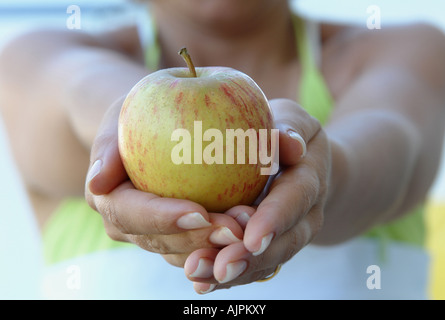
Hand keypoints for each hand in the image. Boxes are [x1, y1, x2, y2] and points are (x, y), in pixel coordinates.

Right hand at [85, 97, 245, 266]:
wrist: (148, 129)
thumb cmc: (134, 117)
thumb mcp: (118, 118)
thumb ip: (107, 146)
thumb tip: (96, 183)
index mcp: (110, 202)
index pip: (132, 216)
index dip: (163, 218)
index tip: (199, 212)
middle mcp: (130, 226)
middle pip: (162, 242)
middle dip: (199, 239)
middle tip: (237, 228)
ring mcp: (156, 233)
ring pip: (185, 252)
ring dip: (218, 245)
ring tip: (251, 230)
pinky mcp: (181, 232)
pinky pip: (202, 245)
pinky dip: (225, 240)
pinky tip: (253, 229)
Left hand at [183, 99, 330, 293]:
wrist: (306, 169)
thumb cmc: (289, 138)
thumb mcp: (295, 122)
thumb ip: (291, 128)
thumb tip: (287, 142)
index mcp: (309, 182)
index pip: (295, 200)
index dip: (275, 219)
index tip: (251, 236)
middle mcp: (302, 217)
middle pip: (282, 243)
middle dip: (251, 258)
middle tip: (220, 266)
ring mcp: (287, 237)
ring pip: (265, 262)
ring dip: (235, 273)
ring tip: (200, 276)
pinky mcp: (268, 247)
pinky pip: (252, 267)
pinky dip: (228, 276)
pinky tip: (201, 283)